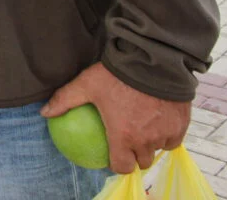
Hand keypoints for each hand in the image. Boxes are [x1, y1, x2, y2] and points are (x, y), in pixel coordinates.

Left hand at [41, 62, 190, 172]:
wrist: (153, 60)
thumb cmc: (117, 74)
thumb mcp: (86, 84)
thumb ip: (65, 99)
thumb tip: (45, 112)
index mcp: (124, 136)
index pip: (121, 166)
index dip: (116, 165)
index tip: (111, 157)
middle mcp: (147, 140)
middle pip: (142, 162)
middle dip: (134, 157)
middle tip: (126, 144)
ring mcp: (166, 133)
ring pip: (158, 150)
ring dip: (150, 145)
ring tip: (141, 133)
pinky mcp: (181, 124)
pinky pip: (173, 138)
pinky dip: (166, 135)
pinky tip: (157, 124)